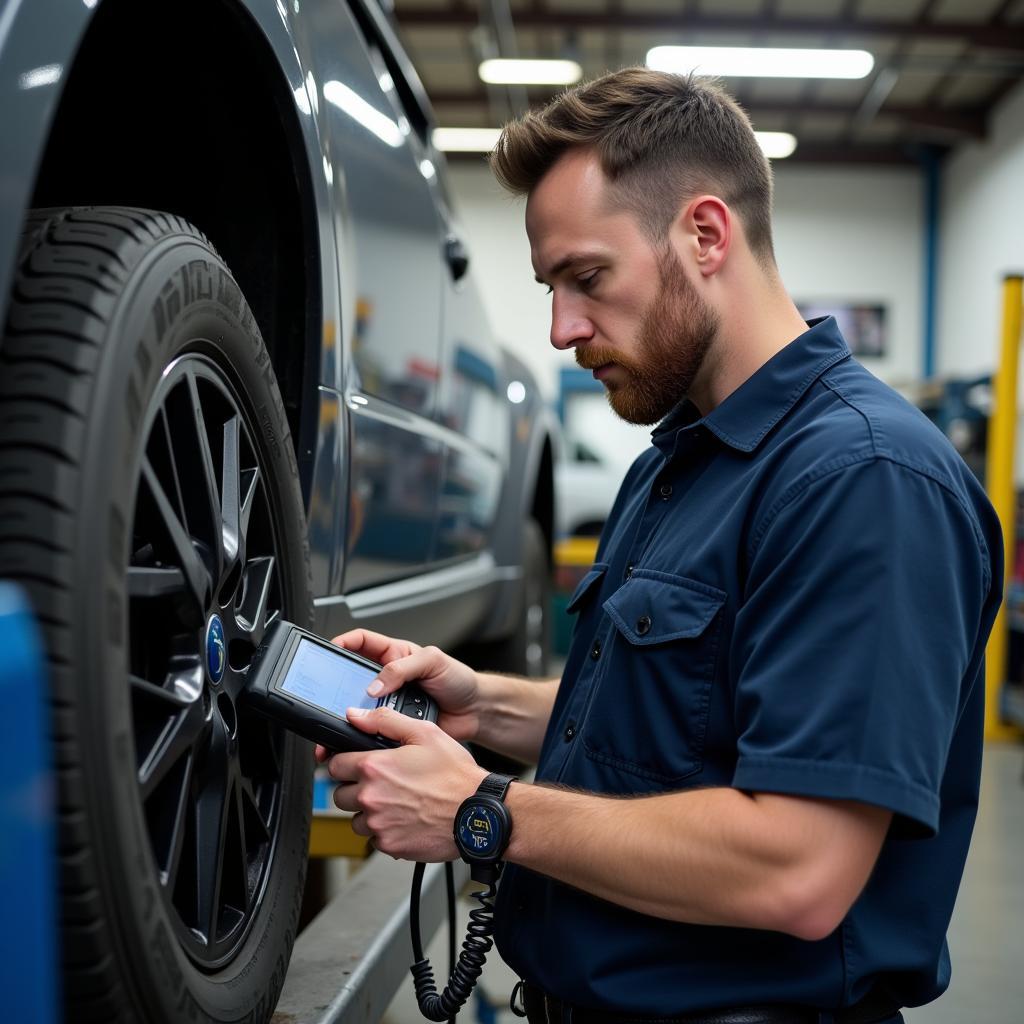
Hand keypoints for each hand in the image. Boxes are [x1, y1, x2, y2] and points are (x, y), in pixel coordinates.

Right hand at [314, 629, 479, 765]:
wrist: (474, 712)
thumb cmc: (458, 680)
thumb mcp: (433, 661)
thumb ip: (402, 668)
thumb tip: (375, 684)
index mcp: (395, 655)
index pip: (362, 642)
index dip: (344, 642)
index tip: (331, 649)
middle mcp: (388, 679)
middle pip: (353, 677)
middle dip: (338, 684)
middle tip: (328, 693)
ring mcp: (389, 702)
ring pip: (359, 706)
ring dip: (349, 712)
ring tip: (344, 719)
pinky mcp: (393, 725)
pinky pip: (373, 727)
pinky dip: (365, 732)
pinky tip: (363, 734)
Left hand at [326, 705, 486, 860]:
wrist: (477, 811)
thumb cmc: (455, 775)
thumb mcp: (424, 733)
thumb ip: (385, 721)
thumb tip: (356, 716)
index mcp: (374, 767)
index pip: (334, 765)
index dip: (345, 762)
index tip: (356, 765)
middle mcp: (370, 797)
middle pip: (340, 794)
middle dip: (356, 788)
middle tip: (382, 784)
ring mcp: (378, 824)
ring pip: (355, 819)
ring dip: (369, 812)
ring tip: (395, 803)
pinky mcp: (389, 845)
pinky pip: (374, 838)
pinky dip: (385, 830)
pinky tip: (405, 819)